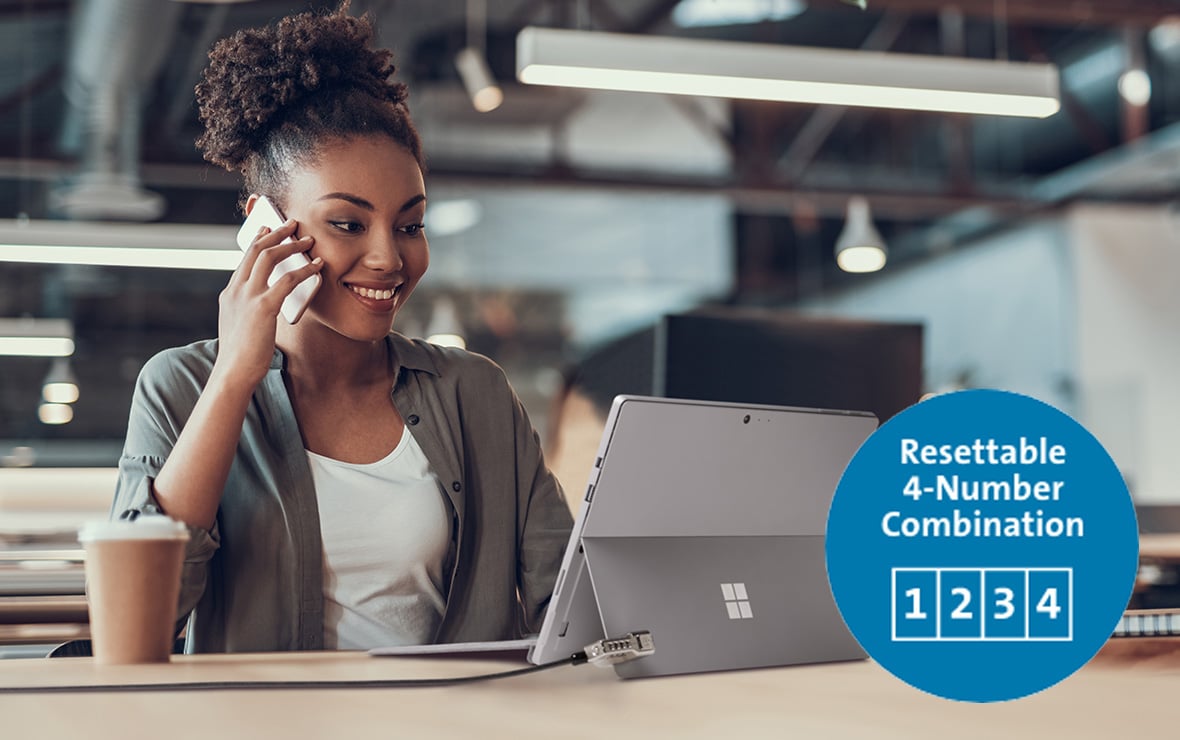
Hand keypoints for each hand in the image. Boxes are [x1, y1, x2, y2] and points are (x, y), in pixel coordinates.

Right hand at [214, 219, 322, 387]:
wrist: (234, 371)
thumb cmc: (242, 355)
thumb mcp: (240, 326)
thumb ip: (249, 310)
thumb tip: (267, 303)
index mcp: (230, 293)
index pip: (245, 259)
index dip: (258, 240)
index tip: (268, 228)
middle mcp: (236, 290)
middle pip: (256, 250)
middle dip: (276, 233)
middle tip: (293, 224)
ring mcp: (248, 297)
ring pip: (270, 257)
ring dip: (291, 245)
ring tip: (308, 241)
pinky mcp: (263, 307)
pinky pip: (287, 280)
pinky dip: (304, 270)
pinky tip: (318, 267)